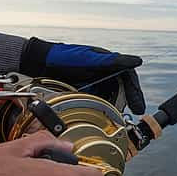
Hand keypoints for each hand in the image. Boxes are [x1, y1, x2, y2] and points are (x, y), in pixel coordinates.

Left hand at [19, 37, 145, 114]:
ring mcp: (93, 84)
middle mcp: (103, 74)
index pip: (128, 79)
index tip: (138, 107)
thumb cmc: (64, 57)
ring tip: (115, 119)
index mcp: (108, 63)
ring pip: (109, 99)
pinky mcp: (83, 93)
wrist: (38, 63)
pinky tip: (101, 117)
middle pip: (121, 91)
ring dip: (113, 109)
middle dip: (126, 103)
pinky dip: (100, 111)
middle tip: (127, 116)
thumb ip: (114, 61)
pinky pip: (96, 104)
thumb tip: (137, 61)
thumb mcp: (90, 58)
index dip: (135, 93)